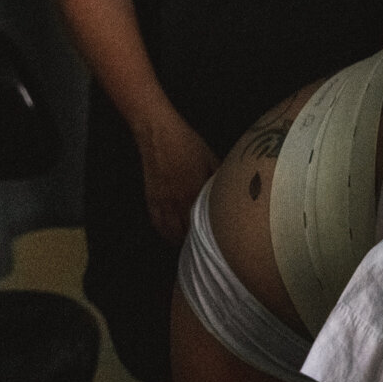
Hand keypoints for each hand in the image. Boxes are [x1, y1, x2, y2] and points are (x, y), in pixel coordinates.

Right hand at [136, 114, 217, 241]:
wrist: (158, 134)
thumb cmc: (188, 144)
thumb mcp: (211, 158)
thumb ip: (219, 177)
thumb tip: (230, 187)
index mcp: (196, 192)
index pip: (205, 222)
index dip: (213, 234)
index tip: (222, 241)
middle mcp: (179, 202)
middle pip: (188, 232)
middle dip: (197, 240)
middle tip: (208, 247)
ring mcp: (163, 202)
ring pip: (171, 232)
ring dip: (181, 240)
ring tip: (190, 245)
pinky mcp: (151, 199)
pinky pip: (157, 223)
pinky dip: (164, 233)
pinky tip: (171, 236)